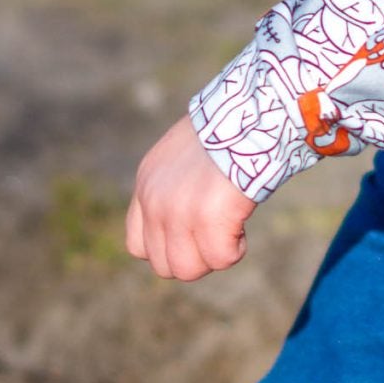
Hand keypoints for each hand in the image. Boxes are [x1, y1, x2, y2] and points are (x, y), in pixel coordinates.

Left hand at [126, 114, 254, 282]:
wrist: (245, 112)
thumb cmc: (226, 129)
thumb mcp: (182, 156)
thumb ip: (173, 186)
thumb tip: (192, 215)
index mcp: (146, 185)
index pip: (138, 246)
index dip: (169, 248)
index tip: (195, 234)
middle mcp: (154, 202)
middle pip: (164, 265)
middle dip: (195, 256)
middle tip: (219, 231)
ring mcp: (177, 214)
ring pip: (188, 269)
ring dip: (214, 256)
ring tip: (231, 228)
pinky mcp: (207, 220)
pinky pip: (220, 259)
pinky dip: (237, 249)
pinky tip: (243, 225)